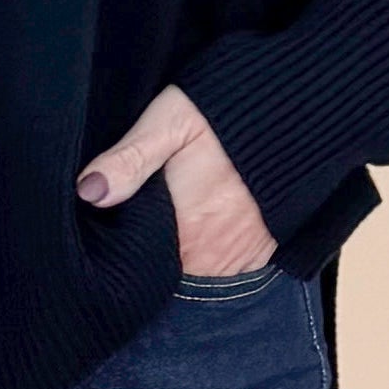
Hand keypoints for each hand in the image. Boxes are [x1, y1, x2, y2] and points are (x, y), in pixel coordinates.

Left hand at [75, 87, 273, 275]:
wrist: (299, 112)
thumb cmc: (227, 114)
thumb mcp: (171, 122)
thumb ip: (129, 159)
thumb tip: (88, 192)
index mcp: (182, 228)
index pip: (137, 260)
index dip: (123, 247)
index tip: (112, 230)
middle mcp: (210, 254)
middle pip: (164, 271)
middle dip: (148, 254)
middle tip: (140, 222)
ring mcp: (239, 258)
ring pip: (192, 275)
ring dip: (179, 259)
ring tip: (170, 227)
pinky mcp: (261, 253)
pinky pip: (225, 272)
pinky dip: (210, 258)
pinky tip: (200, 233)